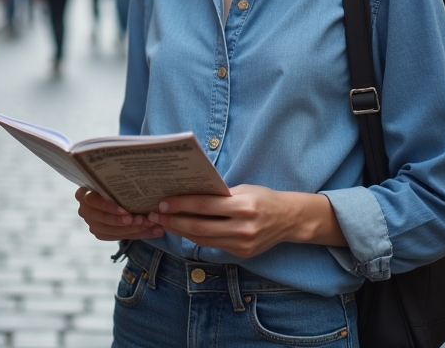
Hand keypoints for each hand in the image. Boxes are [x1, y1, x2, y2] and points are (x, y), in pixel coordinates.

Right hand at [75, 187, 163, 241]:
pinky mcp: (100, 233)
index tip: (125, 211)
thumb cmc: (112, 184)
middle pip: (102, 218)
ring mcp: (91, 223)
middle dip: (122, 221)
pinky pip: (117, 236)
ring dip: (132, 229)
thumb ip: (120, 182)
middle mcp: (84, 210)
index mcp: (83, 193)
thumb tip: (137, 177)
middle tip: (142, 220)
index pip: (92, 201)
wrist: (111, 195)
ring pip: (110, 230)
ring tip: (150, 225)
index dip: (108, 207)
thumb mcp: (112, 180)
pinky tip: (152, 231)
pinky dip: (136, 234)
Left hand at [145, 185, 344, 258]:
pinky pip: (213, 245)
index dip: (181, 204)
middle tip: (155, 215)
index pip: (205, 205)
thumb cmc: (263, 198)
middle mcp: (243, 227)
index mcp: (243, 206)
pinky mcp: (242, 254)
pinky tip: (183, 230)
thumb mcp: (243, 189)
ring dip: (180, 231)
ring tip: (164, 223)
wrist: (289, 219)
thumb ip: (219, 195)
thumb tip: (186, 193)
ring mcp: (242, 244)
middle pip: (199, 226)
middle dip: (174, 221)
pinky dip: (196, 238)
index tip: (162, 203)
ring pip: (203, 239)